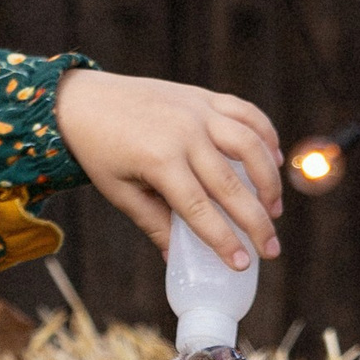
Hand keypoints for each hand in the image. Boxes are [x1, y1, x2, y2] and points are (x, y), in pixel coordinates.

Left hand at [54, 69, 282, 272]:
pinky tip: (274, 161)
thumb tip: (177, 261)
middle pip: (231, 184)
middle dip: (256, 222)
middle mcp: (185, 133)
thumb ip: (153, 224)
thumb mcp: (120, 192)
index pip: (200, 209)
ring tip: (274, 209)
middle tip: (272, 249)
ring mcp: (198, 110)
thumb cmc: (100, 151)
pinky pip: (246, 113)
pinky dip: (266, 135)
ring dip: (268, 180)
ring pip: (249, 145)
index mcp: (159, 161)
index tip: (242, 263)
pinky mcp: (204, 96)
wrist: (85, 99)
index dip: (224, 239)